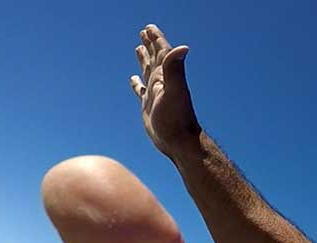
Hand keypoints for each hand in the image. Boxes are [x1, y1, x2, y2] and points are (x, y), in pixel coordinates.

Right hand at [130, 25, 201, 157]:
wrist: (178, 142)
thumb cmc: (177, 119)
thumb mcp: (174, 91)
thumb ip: (175, 69)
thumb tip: (183, 47)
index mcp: (166, 76)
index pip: (162, 52)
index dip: (156, 39)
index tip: (149, 27)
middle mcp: (162, 83)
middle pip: (155, 58)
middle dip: (150, 44)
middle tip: (145, 31)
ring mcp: (155, 94)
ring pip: (147, 71)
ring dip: (143, 59)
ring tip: (138, 48)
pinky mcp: (149, 106)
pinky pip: (140, 91)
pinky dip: (136, 84)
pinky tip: (133, 80)